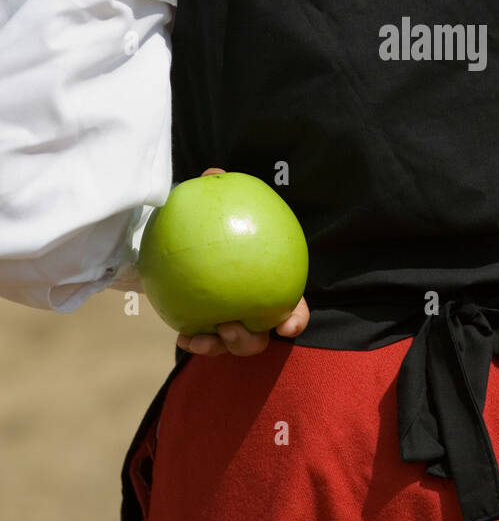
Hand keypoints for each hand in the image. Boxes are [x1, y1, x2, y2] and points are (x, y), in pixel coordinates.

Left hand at [175, 167, 310, 356]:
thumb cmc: (218, 224)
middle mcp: (255, 311)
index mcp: (272, 287)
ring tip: (203, 336)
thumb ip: (220, 193)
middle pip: (260, 338)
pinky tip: (183, 336)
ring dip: (219, 347)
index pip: (293, 308)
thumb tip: (213, 174)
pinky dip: (195, 342)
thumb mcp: (220, 208)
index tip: (288, 326)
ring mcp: (231, 324)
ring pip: (232, 346)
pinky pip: (202, 342)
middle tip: (229, 325)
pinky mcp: (207, 329)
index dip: (295, 320)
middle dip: (248, 340)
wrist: (192, 242)